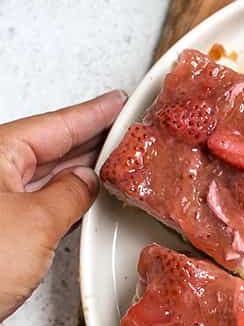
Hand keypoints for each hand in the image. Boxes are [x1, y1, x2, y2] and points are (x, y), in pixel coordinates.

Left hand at [0, 90, 125, 321]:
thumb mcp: (37, 222)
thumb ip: (70, 195)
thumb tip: (87, 182)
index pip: (54, 125)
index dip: (92, 114)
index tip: (116, 103)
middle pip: (48, 147)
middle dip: (88, 139)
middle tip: (124, 128)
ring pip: (44, 177)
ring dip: (78, 171)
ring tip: (112, 160)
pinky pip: (39, 203)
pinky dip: (65, 198)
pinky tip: (82, 198)